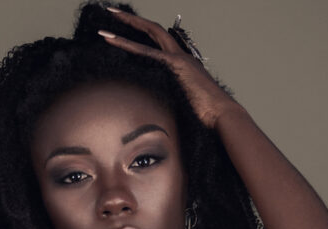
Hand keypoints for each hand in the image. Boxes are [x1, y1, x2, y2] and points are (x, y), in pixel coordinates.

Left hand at [98, 7, 237, 129]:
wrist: (221, 115)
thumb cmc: (205, 115)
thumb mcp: (184, 104)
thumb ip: (172, 99)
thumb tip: (159, 109)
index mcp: (182, 63)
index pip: (159, 42)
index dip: (143, 34)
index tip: (127, 30)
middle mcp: (181, 55)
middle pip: (153, 30)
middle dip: (132, 20)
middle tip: (112, 12)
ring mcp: (178, 58)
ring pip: (149, 33)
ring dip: (127, 24)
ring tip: (106, 23)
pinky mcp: (175, 65)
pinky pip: (146, 52)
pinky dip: (128, 45)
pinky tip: (112, 40)